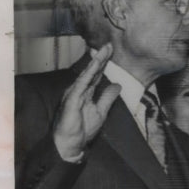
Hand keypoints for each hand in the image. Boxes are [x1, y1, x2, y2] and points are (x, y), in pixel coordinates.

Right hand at [52, 43, 121, 161]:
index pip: (96, 75)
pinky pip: (82, 84)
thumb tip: (117, 85)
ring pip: (86, 74)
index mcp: (85, 92)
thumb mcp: (101, 111)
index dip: (104, 63)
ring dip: (96, 62)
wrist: (71, 144)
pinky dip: (88, 74)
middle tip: (109, 45)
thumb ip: (108, 97)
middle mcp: (79, 90)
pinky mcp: (72, 99)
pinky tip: (95, 66)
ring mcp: (74, 93)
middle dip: (100, 58)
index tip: (111, 51)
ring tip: (104, 51)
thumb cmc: (83, 129)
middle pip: (91, 71)